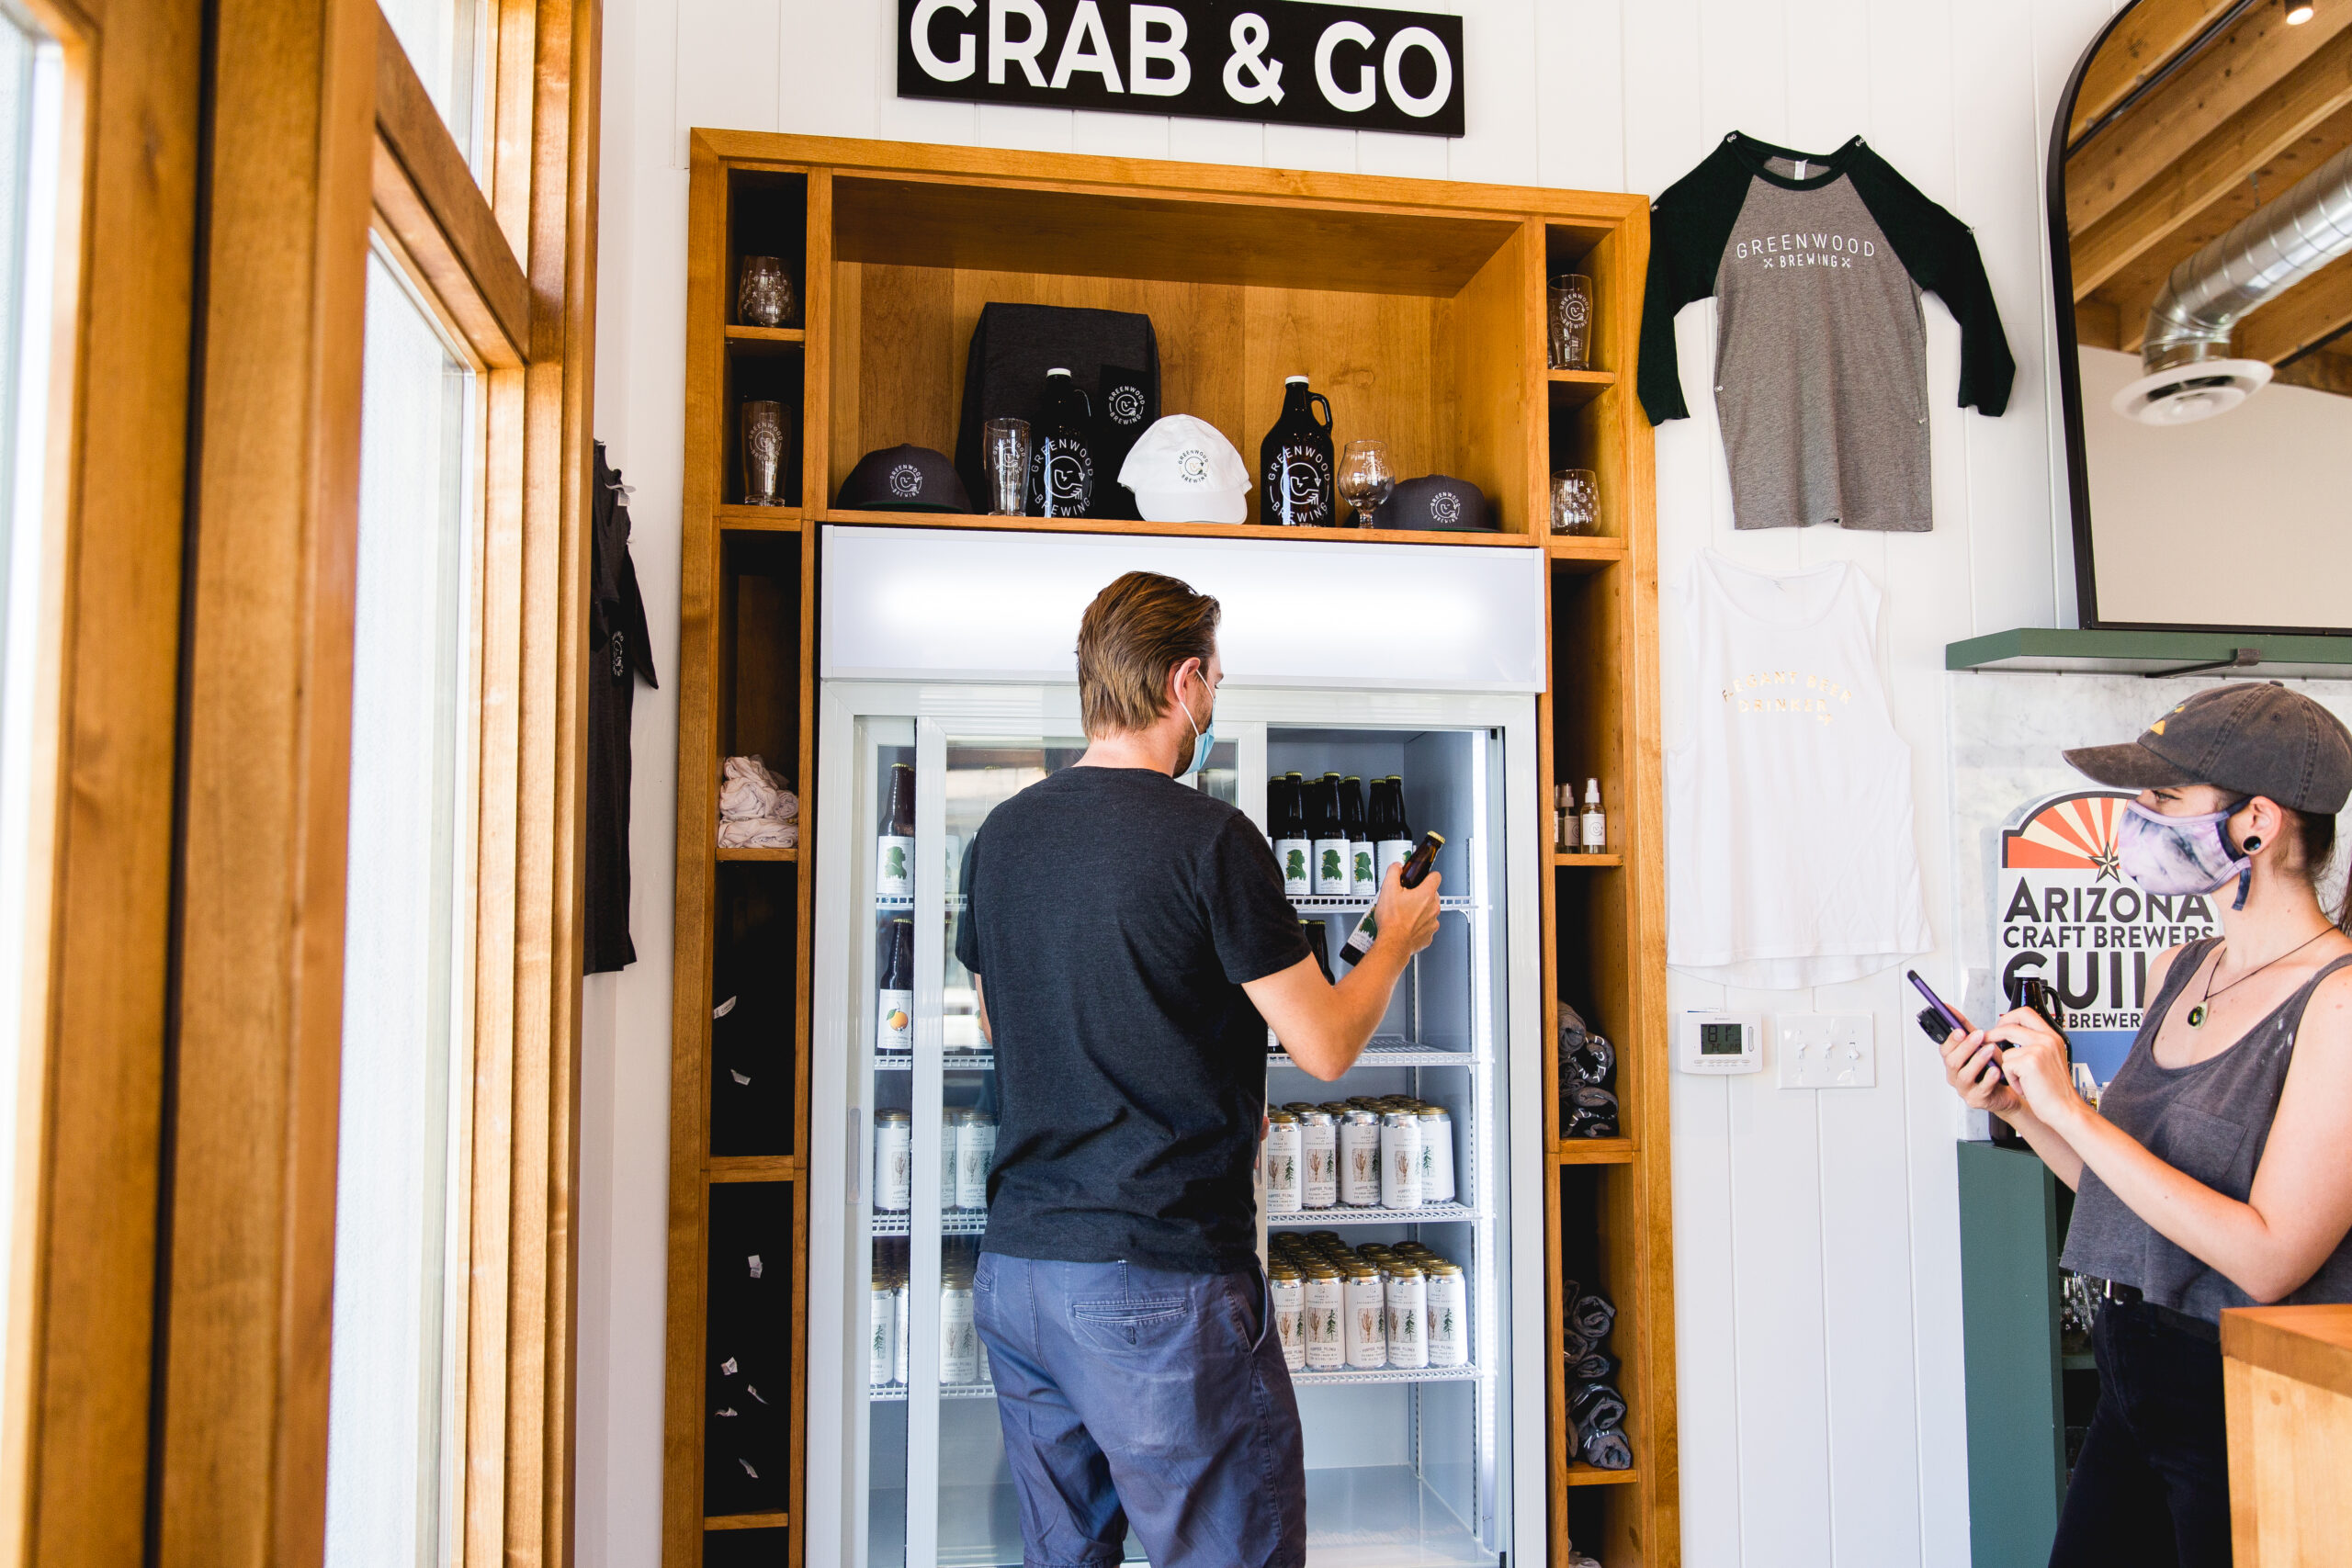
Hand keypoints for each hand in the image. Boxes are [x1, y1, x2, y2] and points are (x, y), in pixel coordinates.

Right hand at [1373, 860, 1440, 959]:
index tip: (1421, 878)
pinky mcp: (1429, 935)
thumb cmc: (1392, 921)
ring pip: (1430, 911)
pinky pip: (1426, 926)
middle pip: (1432, 894)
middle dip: (1420, 894)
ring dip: (1420, 911)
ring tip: (1404, 914)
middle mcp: (1433, 908)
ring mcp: (1433, 922)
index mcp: (1426, 894)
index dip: (1428, 875)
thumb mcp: (1387, 889)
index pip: (1436, 876)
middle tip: (1406, 898)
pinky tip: (1406, 926)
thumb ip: (1393, 873)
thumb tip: (1397, 867)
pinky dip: (1419, 926)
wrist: (1393, 944)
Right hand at [1940, 1027, 2022, 1119]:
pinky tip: (1995, 1070)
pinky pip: (1981, 1089)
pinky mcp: (1977, 1099)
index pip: (1944, 1049)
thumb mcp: (1979, 1045)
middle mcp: (1956, 1075)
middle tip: (1978, 1035)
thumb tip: (1949, 1009)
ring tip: (1989, 1050)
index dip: (1951, 1039)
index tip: (1960, 1030)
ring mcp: (1965, 1088)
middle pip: (1952, 1061)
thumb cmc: (1992, 1068)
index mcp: (1954, 1061)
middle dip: (1965, 1047)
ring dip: (1977, 1060)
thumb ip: (1965, 1028)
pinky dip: (1988, 1079)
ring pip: (1965, 1075)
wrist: (2007, 1091)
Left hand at [1989, 1006, 2085, 1131]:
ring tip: (2023, 1079)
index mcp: (2052, 1037)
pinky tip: (2025, 1086)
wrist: (2064, 1108)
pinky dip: (2011, 1079)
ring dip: (2008, 1068)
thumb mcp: (2048, 1059)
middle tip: (1988, 1042)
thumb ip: (2033, 1044)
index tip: (2000, 1026)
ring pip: (2005, 1051)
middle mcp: (2047, 1040)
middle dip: (1994, 1033)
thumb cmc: (2054, 1089)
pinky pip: (2006, 1066)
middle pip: (2010, 1025)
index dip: (2008, 1018)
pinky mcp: (2029, 1062)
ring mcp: (2039, 1049)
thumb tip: (2006, 1032)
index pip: (2025, 1013)